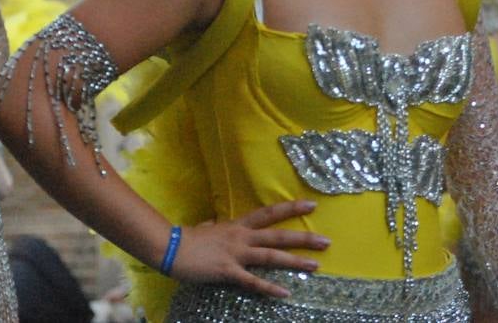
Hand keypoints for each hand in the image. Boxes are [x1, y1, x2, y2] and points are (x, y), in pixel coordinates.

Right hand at [168, 200, 328, 297]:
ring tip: (316, 266)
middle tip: (327, 241)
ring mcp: (237, 254)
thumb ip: (217, 227)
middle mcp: (242, 237)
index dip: (290, 209)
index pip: (269, 213)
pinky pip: (253, 282)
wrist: (170, 247)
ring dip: (295, 261)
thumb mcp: (208, 228)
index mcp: (238, 225)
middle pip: (278, 235)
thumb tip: (214, 225)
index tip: (311, 205)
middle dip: (303, 238)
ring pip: (271, 256)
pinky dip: (270, 288)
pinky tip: (285, 293)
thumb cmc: (188, 238)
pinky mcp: (229, 272)